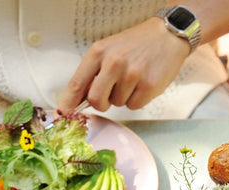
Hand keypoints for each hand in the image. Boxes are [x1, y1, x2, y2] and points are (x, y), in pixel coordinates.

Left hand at [58, 19, 189, 113]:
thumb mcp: (109, 50)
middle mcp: (113, 62)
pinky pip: (134, 105)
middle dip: (102, 103)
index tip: (61, 115)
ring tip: (134, 78)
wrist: (166, 36)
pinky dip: (138, 99)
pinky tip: (143, 82)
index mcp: (98, 52)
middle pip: (96, 100)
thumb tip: (80, 99)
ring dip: (124, 96)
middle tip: (111, 93)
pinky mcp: (148, 86)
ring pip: (118, 104)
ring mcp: (131, 74)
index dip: (67, 102)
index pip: (77, 83)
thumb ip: (94, 72)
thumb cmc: (136, 44)